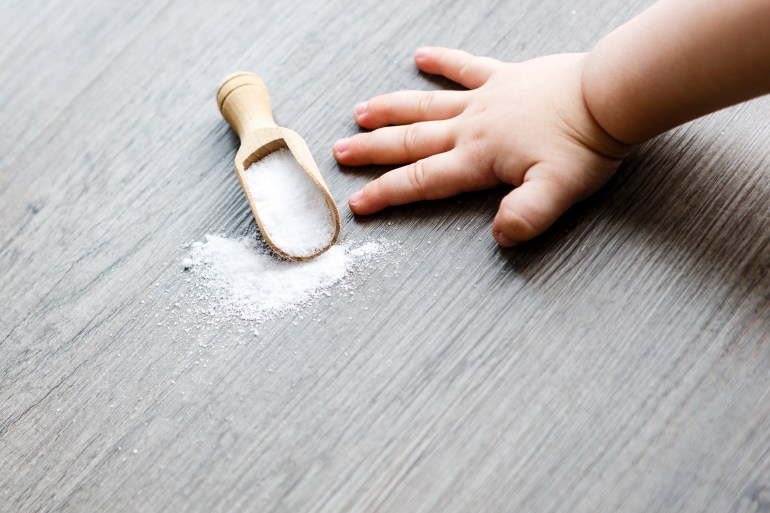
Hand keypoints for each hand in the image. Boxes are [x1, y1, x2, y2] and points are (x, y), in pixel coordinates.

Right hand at [333, 47, 630, 245]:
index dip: (386, 193)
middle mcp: (471, 128)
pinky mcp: (503, 78)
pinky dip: (443, 62)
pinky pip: (465, 68)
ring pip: (425, 105)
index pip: (421, 180)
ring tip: (361, 113)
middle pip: (410, 141)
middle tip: (341, 153)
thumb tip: (500, 238)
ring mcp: (484, 99)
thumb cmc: (584, 145)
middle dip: (373, 150)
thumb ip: (526, 217)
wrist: (607, 96)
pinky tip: (422, 56)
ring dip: (391, 110)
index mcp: (477, 158)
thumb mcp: (557, 192)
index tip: (358, 203)